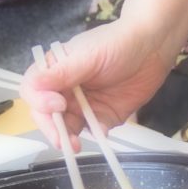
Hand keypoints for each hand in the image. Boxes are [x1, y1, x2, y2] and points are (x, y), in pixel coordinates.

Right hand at [19, 20, 173, 148]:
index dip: (39, 102)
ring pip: (67, 127)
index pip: (34, 90)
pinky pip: (93, 131)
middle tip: (63, 139)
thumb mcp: (88, 55)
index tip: (57, 106)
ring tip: (76, 145)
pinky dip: (95, 135)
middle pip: (47, 115)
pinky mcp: (104, 115)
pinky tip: (102, 132)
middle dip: (52, 129)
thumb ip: (62, 72)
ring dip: (69, 138)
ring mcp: (84, 104)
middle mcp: (66, 89)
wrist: (153, 46)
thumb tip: (33, 84)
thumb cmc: (118, 42)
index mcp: (56, 70)